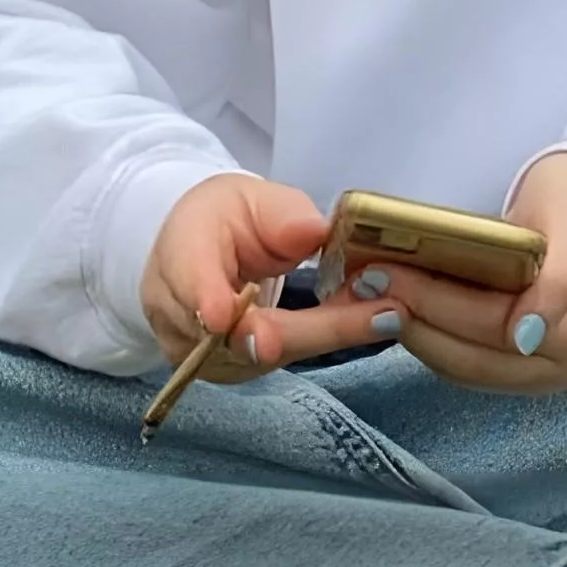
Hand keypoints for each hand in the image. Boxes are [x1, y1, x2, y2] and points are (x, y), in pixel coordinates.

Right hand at [141, 173, 400, 379]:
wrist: (199, 250)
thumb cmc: (227, 218)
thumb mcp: (254, 198)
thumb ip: (282, 216)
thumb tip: (313, 234)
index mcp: (180, 257)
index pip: (189, 283)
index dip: (207, 301)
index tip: (225, 316)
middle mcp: (180, 316)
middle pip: (236, 333)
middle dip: (307, 330)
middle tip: (377, 315)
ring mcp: (199, 354)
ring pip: (261, 355)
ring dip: (327, 335)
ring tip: (387, 310)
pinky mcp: (227, 368)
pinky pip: (275, 359)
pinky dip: (322, 340)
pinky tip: (367, 320)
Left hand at [370, 151, 566, 393]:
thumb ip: (560, 276)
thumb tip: (526, 337)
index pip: (493, 327)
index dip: (435, 305)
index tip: (384, 273)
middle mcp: (562, 366)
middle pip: (471, 353)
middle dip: (415, 318)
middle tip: (362, 282)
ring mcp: (537, 374)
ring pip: (459, 365)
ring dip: (412, 330)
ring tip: (369, 293)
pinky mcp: (512, 370)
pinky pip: (459, 362)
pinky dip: (426, 334)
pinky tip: (399, 304)